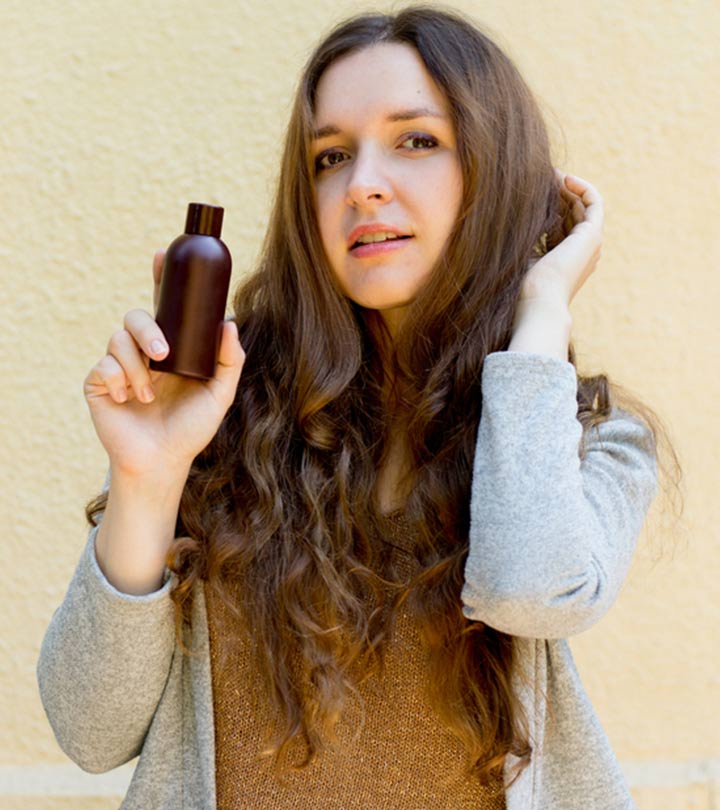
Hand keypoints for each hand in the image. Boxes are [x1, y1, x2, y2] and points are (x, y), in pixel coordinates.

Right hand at [84, 251, 244, 477]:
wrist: (162, 461)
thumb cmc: (190, 429)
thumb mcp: (219, 395)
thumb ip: (229, 362)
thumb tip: (229, 322)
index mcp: (172, 349)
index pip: (163, 307)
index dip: (160, 279)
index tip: (161, 254)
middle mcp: (144, 353)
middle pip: (136, 316)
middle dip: (147, 329)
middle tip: (162, 354)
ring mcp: (119, 366)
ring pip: (117, 338)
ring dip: (136, 366)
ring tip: (147, 394)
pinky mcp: (99, 383)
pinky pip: (103, 366)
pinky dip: (118, 380)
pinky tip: (127, 400)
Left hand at [519, 171, 603, 310]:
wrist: (538, 302)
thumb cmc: (523, 288)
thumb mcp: (524, 255)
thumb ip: (527, 236)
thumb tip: (511, 214)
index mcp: (565, 258)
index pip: (560, 223)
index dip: (548, 204)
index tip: (531, 190)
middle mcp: (582, 251)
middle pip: (572, 211)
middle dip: (557, 192)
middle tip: (540, 176)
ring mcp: (590, 243)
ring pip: (582, 205)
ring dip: (566, 187)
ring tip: (548, 174)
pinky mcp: (593, 234)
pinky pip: (594, 201)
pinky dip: (581, 187)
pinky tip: (564, 178)